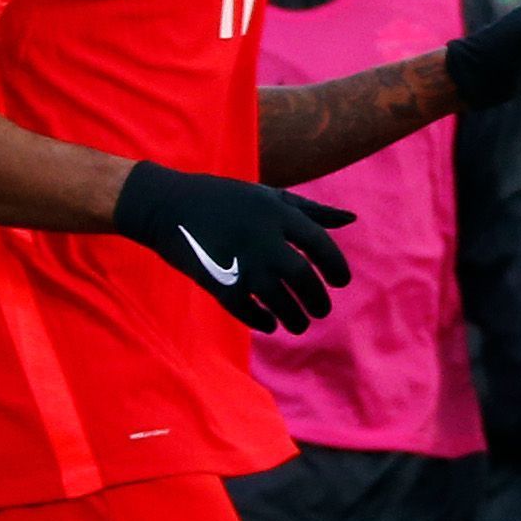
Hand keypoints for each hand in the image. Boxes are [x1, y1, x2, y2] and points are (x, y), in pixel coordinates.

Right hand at [110, 160, 354, 333]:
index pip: (319, 244)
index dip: (335, 266)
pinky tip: (270, 324)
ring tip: (300, 324)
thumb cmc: (227, 200)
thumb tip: (352, 220)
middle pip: (301, 276)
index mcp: (276, 213)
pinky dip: (262, 321)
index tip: (340, 282)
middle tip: (321, 311)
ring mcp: (238, 260)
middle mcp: (261, 237)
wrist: (168, 205)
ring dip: (294, 317)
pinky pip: (246, 309)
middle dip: (317, 299)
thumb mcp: (271, 196)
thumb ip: (312, 210)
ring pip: (277, 299)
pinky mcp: (216, 280)